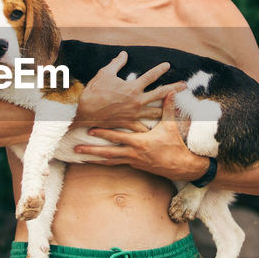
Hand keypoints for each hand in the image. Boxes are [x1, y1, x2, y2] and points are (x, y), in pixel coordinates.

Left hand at [73, 92, 207, 181]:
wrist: (182, 166)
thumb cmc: (176, 145)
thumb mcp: (171, 126)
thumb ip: (168, 108)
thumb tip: (171, 91)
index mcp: (140, 142)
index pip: (117, 137)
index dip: (103, 133)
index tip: (90, 130)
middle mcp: (134, 154)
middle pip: (108, 153)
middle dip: (91, 151)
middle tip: (76, 149)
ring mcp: (134, 162)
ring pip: (110, 161)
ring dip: (95, 160)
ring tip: (81, 159)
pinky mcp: (136, 166)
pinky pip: (117, 164)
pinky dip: (106, 163)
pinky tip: (97, 162)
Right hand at [74, 51, 185, 129]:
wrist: (86, 114)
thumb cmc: (94, 92)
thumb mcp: (104, 74)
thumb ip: (116, 64)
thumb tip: (123, 54)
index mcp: (132, 88)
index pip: (150, 76)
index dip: (160, 69)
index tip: (168, 65)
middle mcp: (137, 101)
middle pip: (160, 94)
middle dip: (174, 89)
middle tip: (184, 86)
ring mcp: (135, 114)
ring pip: (156, 112)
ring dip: (168, 109)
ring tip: (179, 109)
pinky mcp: (130, 124)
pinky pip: (144, 127)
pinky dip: (152, 128)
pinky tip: (161, 130)